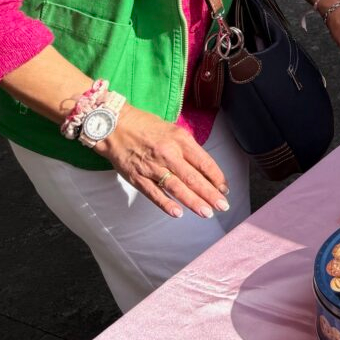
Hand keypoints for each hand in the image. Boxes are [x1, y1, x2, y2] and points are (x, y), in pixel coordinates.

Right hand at [95, 104, 230, 219]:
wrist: (115, 126)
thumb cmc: (146, 126)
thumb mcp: (173, 129)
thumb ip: (187, 148)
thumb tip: (203, 167)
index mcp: (180, 139)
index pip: (204, 161)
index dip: (216, 177)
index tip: (225, 189)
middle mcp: (168, 153)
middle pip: (193, 177)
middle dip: (210, 194)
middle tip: (223, 206)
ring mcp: (152, 167)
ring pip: (177, 188)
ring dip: (193, 202)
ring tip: (206, 212)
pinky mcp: (137, 177)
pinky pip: (154, 193)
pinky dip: (166, 204)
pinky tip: (178, 213)